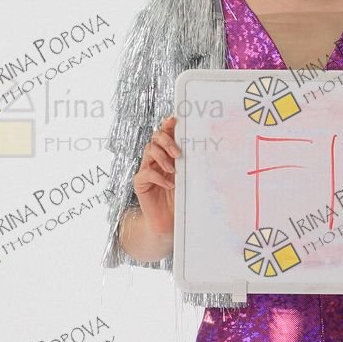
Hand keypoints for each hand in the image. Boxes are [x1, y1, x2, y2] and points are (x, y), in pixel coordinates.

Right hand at [132, 114, 181, 235]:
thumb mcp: (188, 177)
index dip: (168, 124)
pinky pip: (146, 172)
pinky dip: (158, 177)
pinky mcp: (140, 182)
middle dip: (166, 141)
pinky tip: (168, 184)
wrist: (170, 221)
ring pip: (149, 150)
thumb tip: (202, 147)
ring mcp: (147, 168)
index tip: (175, 119)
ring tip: (173, 170)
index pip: (166, 133)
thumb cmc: (181, 198)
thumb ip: (189, 163)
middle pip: (155, 137)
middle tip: (178, 153)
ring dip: (162, 157)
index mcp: (169, 154)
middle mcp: (156, 158)